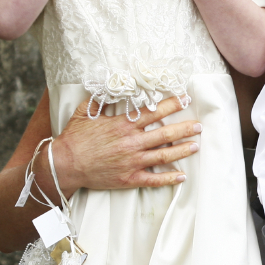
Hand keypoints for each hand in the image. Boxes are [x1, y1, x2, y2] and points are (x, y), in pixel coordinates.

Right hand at [54, 93, 199, 190]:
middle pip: (165, 133)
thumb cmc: (74, 138)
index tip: (186, 99)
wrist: (64, 164)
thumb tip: (113, 86)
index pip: (154, 112)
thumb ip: (102, 99)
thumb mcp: (86, 112)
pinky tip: (181, 176)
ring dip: (182, 150)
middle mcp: (132, 142)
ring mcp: (132, 161)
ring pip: (164, 154)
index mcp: (124, 125)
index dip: (172, 104)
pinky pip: (153, 179)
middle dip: (185, 128)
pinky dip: (169, 178)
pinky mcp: (129, 178)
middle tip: (200, 125)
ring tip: (196, 146)